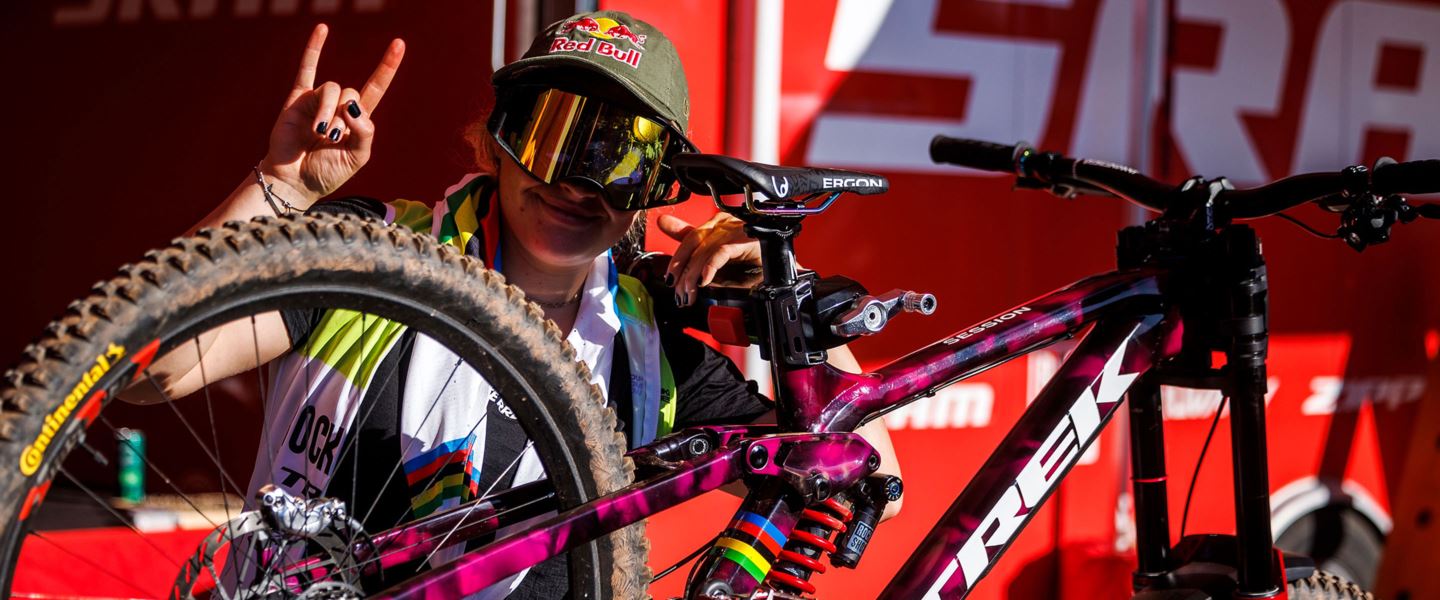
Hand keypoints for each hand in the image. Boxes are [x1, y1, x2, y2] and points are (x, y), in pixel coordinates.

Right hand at [260, 24, 404, 203]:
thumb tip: (353, 105)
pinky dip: (315, 48)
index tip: (399, 44)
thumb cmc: (327, 172)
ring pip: (331, 90)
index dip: (387, 67)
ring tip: (318, 134)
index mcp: (357, 120)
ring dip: (327, 114)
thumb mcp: (357, 156)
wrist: (295, 180)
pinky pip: (307, 69)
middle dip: (344, 117)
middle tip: (331, 139)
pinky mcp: (298, 99)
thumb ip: (365, 131)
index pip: (375, 88)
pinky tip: (323, 29)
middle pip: (351, 93)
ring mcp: (319, 101)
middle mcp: (339, 107)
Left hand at [658, 212, 760, 305]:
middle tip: (677, 291)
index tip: (669, 276)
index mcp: (718, 224)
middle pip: (693, 242)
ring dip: (693, 274)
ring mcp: (735, 230)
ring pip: (705, 249)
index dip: (677, 256)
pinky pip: (722, 252)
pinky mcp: (746, 240)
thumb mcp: (721, 259)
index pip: (689, 236)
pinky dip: (710, 267)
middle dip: (680, 268)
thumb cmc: (755, 262)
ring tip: (689, 293)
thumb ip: (696, 251)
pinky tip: (705, 280)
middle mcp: (725, 223)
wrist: (784, 267)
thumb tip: (668, 241)